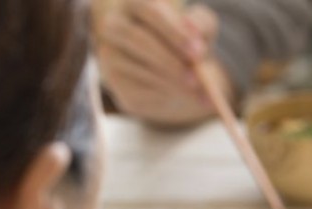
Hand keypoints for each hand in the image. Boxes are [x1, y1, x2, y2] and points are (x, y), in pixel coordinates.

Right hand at [95, 0, 232, 125]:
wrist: (176, 72)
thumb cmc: (187, 42)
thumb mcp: (201, 30)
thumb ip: (201, 26)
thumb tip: (193, 30)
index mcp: (136, 3)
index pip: (150, 9)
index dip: (174, 32)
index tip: (198, 52)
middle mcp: (115, 25)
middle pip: (137, 39)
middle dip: (169, 61)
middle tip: (196, 80)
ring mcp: (110, 53)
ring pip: (139, 69)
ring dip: (172, 83)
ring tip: (198, 92)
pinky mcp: (114, 81)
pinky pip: (137, 90)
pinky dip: (164, 96)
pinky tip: (182, 96)